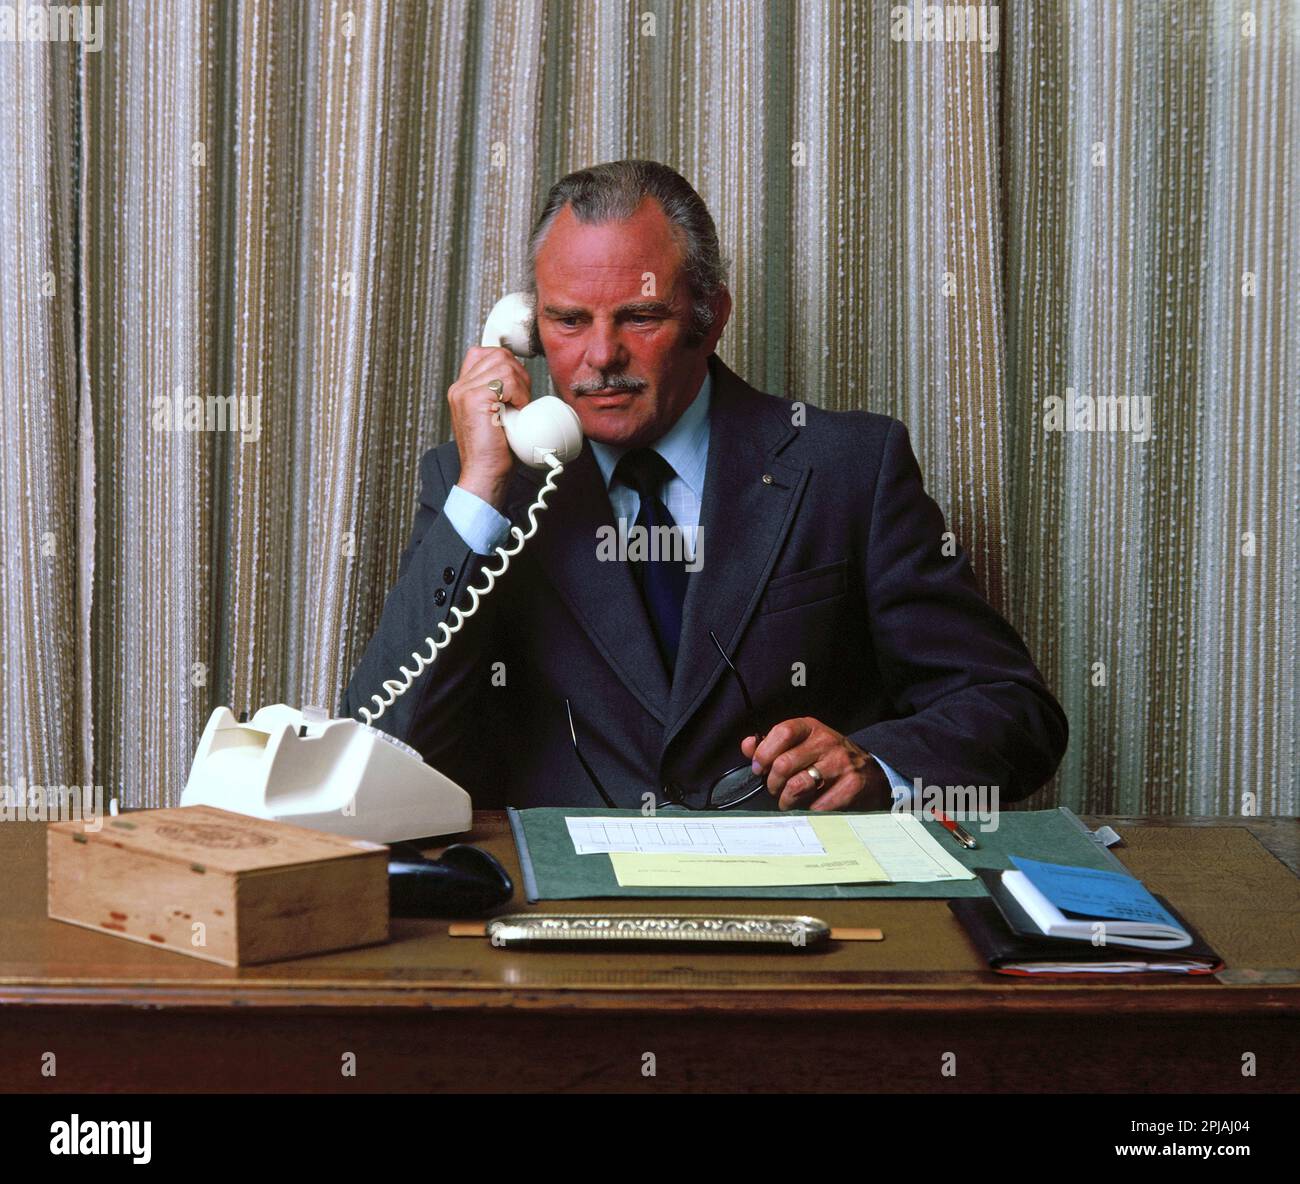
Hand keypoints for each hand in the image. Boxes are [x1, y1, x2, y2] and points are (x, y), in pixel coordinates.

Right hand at [447, 346, 531, 510]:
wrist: (485, 476)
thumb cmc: (495, 454)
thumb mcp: (496, 417)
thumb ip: (499, 397)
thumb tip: (522, 382)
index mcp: (462, 390)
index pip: (483, 353)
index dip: (506, 363)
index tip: (517, 388)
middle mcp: (459, 388)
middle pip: (497, 354)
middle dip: (518, 372)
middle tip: (522, 400)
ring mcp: (464, 391)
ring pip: (504, 363)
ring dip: (521, 384)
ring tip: (519, 407)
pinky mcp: (474, 399)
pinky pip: (506, 379)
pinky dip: (520, 393)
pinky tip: (518, 411)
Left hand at [741, 717, 891, 811]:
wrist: (870, 772)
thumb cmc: (828, 758)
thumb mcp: (803, 744)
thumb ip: (772, 744)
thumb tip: (747, 745)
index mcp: (811, 728)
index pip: (782, 732)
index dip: (764, 753)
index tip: (759, 768)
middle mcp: (827, 742)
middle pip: (784, 764)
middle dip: (773, 783)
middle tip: (775, 789)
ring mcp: (840, 764)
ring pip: (798, 786)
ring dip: (787, 800)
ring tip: (789, 801)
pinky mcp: (851, 786)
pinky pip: (817, 806)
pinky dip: (808, 811)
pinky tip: (810, 807)